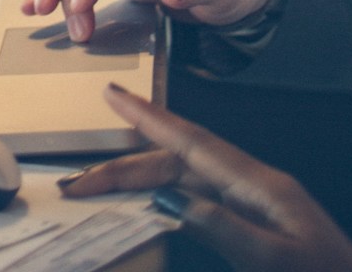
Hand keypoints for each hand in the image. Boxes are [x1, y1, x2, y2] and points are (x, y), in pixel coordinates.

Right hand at [60, 84, 351, 271]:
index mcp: (259, 185)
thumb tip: (171, 200)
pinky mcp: (256, 222)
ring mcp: (254, 202)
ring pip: (187, 180)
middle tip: (79, 179)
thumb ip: (223, 228)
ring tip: (101, 185)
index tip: (115, 96)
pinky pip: (202, 199)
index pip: (193, 144)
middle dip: (128, 165)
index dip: (150, 119)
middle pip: (180, 164)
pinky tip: (154, 200)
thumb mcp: (272, 258)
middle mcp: (254, 185)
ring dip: (143, 179)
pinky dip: (170, 195)